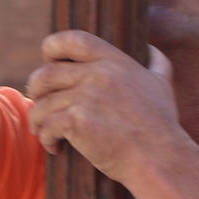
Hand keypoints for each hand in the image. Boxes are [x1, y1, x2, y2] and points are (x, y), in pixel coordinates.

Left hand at [26, 31, 185, 183]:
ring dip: (38, 119)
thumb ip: (156, 62)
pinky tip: (54, 147)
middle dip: (36, 88)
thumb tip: (149, 48)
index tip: (47, 60)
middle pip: (47, 72)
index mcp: (115, 61)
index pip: (74, 39)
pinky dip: (45, 138)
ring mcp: (86, 97)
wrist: (159, 159)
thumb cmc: (162, 126)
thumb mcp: (162, 85)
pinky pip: (47, 126)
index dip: (53, 46)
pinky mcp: (77, 122)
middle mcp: (98, 74)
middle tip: (39, 103)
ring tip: (44, 131)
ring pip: (43, 103)